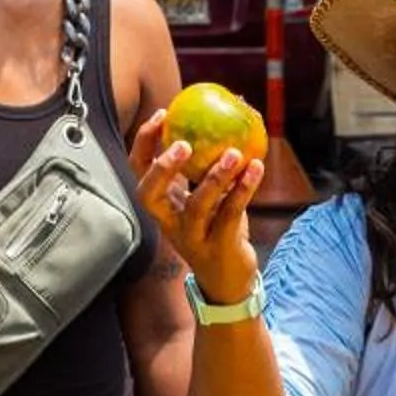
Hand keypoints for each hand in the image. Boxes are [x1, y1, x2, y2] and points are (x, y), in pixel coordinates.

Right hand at [131, 113, 262, 305]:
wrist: (229, 281)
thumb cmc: (217, 230)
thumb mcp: (207, 198)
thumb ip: (209, 167)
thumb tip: (232, 114)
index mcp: (164, 206)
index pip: (139, 172)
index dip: (144, 144)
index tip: (162, 115)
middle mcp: (170, 222)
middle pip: (149, 195)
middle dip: (161, 169)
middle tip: (182, 144)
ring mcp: (192, 237)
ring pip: (196, 207)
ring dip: (214, 177)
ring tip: (233, 153)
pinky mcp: (218, 247)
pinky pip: (229, 214)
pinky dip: (243, 190)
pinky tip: (255, 167)